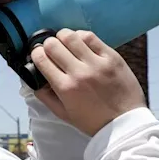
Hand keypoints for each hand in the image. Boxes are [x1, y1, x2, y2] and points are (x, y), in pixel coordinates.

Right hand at [30, 29, 144, 136]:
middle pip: (53, 44)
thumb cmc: (93, 121)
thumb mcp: (63, 114)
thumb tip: (34, 79)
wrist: (125, 123)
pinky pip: (91, 37)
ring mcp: (97, 63)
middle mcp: (79, 73)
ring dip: (63, 37)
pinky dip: (81, 36)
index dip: (36, 53)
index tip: (39, 55)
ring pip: (70, 36)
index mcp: (65, 88)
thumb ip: (45, 96)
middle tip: (52, 50)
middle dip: (48, 45)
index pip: (41, 59)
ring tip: (66, 43)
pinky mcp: (112, 57)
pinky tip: (81, 43)